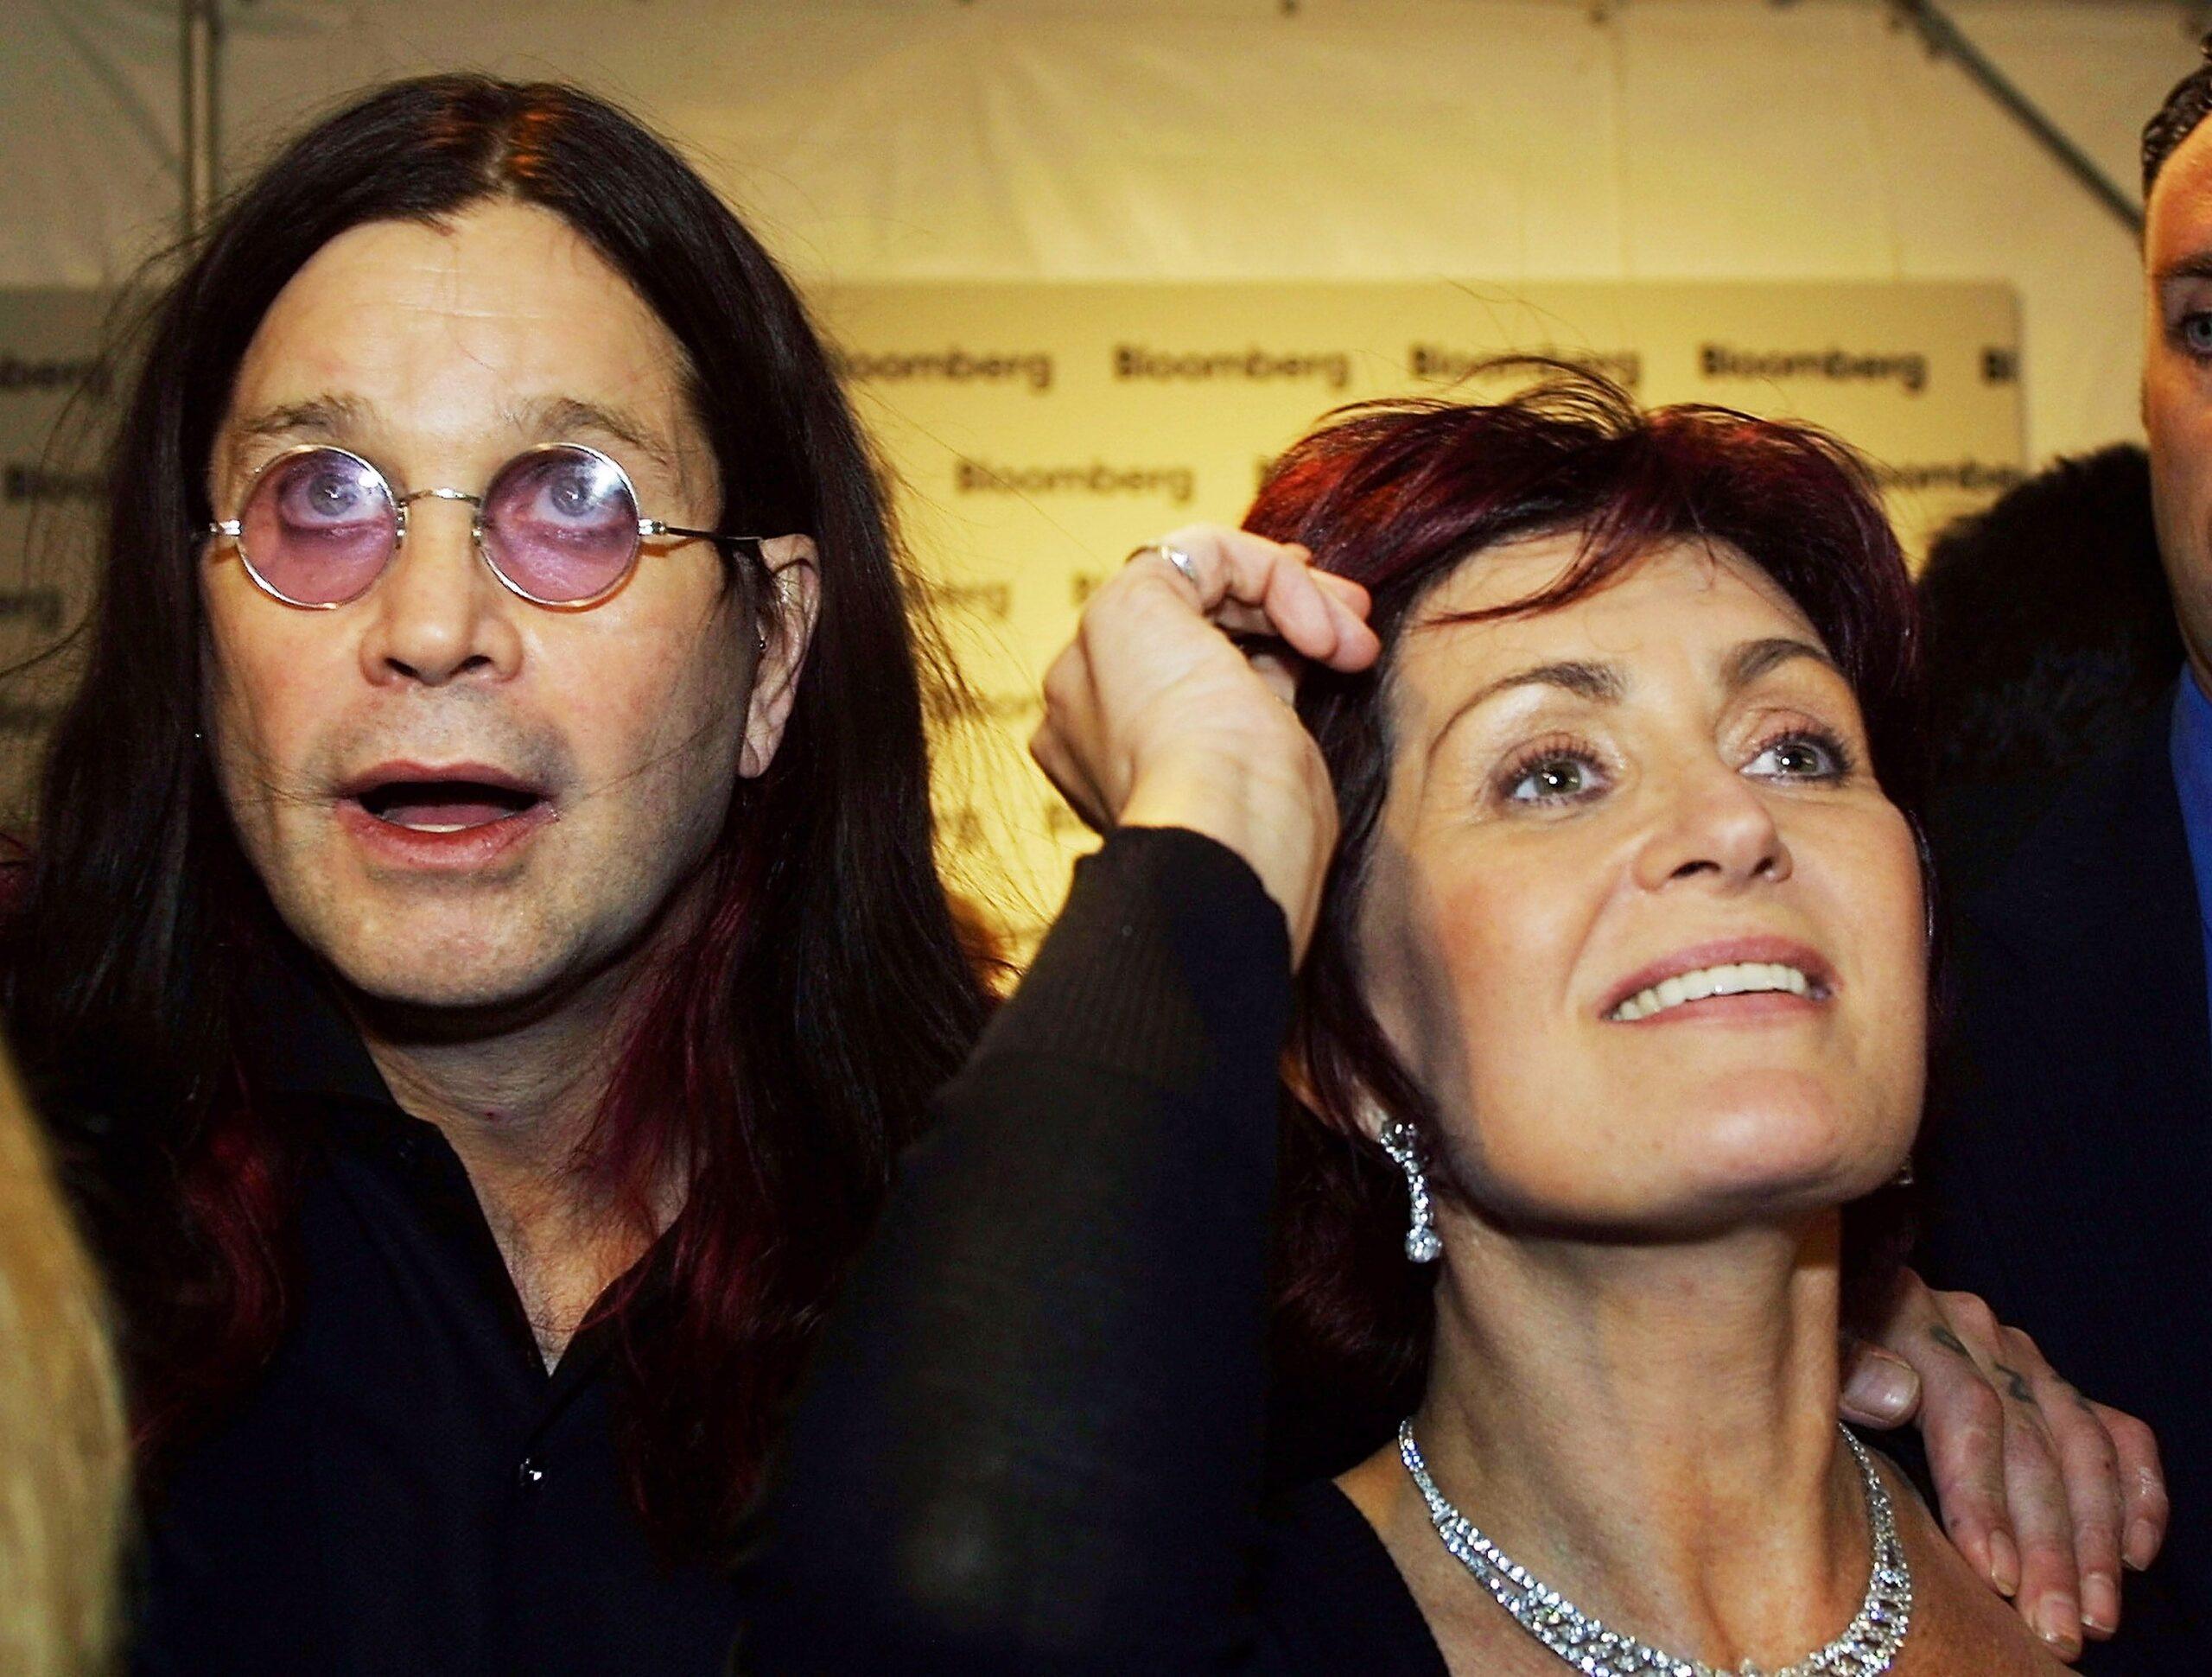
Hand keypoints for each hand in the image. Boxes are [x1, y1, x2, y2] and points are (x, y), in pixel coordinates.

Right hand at [1030, 526, 1378, 959]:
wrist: (1222, 845)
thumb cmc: (1255, 837)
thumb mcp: (1258, 768)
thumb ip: (1251, 709)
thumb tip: (1282, 663)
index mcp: (1101, 757)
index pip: (1182, 672)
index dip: (1259, 647)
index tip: (1327, 649)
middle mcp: (1082, 704)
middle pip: (1187, 626)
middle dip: (1281, 617)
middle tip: (1354, 633)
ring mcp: (1093, 654)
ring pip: (1198, 587)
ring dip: (1293, 599)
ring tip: (1356, 640)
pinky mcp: (1123, 605)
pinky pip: (1206, 553)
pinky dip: (1275, 578)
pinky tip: (1321, 631)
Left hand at [1840, 1268, 2167, 1659]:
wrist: (1821, 1316)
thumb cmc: (1798, 1360)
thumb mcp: (1801, 1357)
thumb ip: (1843, 1370)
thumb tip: (1894, 1394)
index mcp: (1909, 1314)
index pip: (1965, 1412)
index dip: (1983, 1496)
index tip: (1993, 1573)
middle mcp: (1976, 1332)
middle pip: (2029, 1444)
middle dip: (2048, 1547)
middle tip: (2051, 1627)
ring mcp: (2019, 1358)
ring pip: (2081, 1449)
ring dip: (2095, 1540)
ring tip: (2093, 1617)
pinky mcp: (2051, 1384)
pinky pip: (2115, 1434)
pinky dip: (2134, 1494)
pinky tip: (2134, 1556)